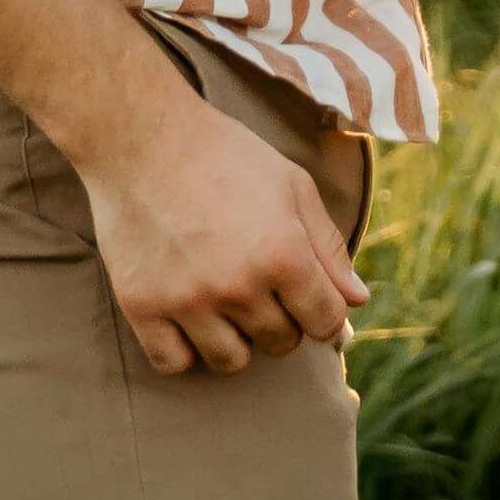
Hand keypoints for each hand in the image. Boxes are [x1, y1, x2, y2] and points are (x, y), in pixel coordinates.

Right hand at [77, 71, 361, 377]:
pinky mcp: (142, 306)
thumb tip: (358, 300)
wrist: (141, 138)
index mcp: (283, 254)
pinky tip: (186, 317)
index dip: (322, 312)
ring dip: (234, 339)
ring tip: (222, 301)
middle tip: (257, 283)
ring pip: (230, 361)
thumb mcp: (292, 186)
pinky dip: (183, 349)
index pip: (325, 322)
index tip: (305, 297)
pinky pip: (173, 362)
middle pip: (281, 343)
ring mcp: (187, 300)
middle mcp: (238, 285)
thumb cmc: (225, 155)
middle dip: (279, 320)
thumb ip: (328, 247)